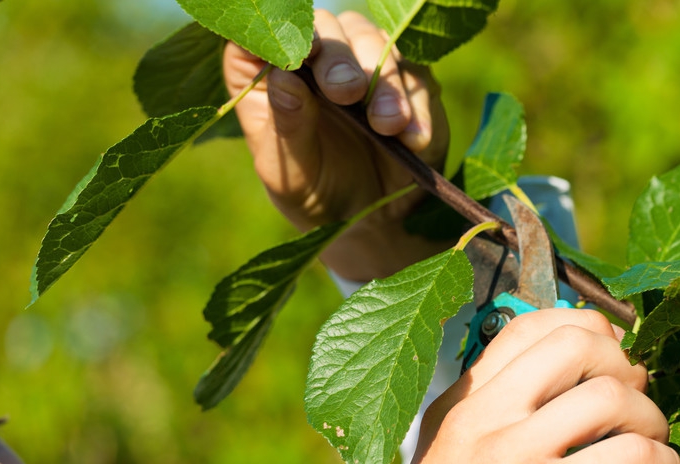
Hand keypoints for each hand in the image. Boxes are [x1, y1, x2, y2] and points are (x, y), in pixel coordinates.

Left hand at [224, 10, 451, 280]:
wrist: (372, 222)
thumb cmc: (315, 193)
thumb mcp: (290, 173)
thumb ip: (287, 126)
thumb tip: (283, 77)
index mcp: (267, 76)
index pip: (263, 35)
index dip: (281, 35)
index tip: (301, 53)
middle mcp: (314, 59)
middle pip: (324, 26)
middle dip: (338, 56)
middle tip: (347, 92)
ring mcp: (362, 64)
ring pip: (372, 40)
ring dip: (382, 79)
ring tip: (387, 125)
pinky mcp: (406, 81)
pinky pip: (415, 73)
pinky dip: (416, 103)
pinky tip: (414, 139)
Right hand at [342, 309, 679, 463]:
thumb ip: (490, 428)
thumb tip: (568, 399)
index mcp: (456, 406)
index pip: (525, 326)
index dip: (584, 329)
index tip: (611, 359)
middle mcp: (480, 419)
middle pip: (574, 344)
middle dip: (623, 363)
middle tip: (636, 399)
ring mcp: (510, 456)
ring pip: (609, 394)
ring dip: (651, 417)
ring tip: (653, 445)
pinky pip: (628, 455)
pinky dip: (662, 463)